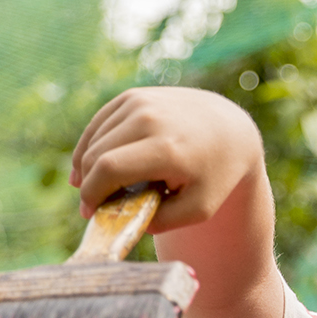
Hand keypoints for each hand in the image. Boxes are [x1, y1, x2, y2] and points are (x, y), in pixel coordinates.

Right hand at [69, 87, 263, 233]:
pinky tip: (88, 167)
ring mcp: (140, 102)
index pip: (109, 169)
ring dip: (86, 167)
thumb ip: (162, 221)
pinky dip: (89, 147)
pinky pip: (98, 125)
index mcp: (167, 148)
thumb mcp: (200, 208)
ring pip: (94, 140)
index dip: (92, 193)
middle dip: (88, 184)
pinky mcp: (133, 96)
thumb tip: (123, 219)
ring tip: (97, 188)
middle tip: (94, 206)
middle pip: (96, 155)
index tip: (89, 213)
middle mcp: (150, 118)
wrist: (230, 129)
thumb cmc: (214, 174)